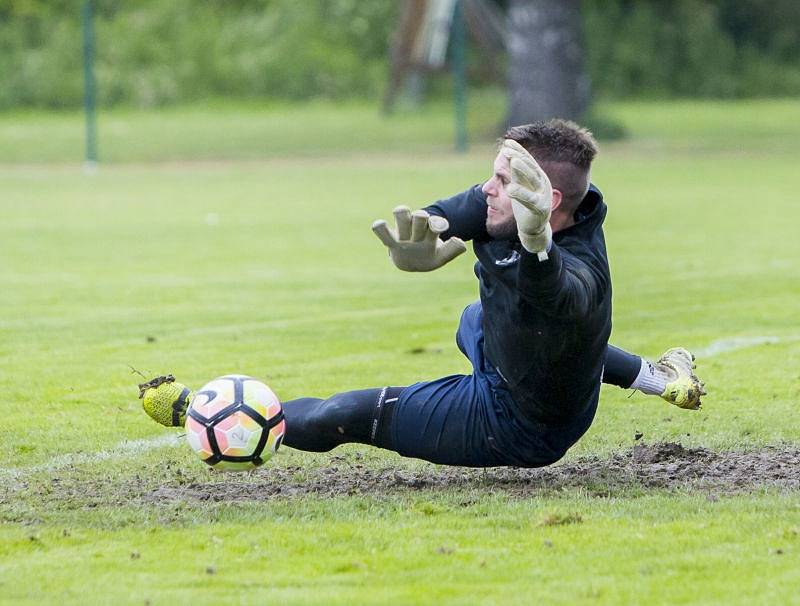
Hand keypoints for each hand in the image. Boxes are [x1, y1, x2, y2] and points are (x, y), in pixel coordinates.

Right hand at [371, 206, 465, 271]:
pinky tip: (380, 225)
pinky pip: (381, 230)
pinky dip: (380, 227)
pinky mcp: (390, 241)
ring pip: (401, 213)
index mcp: (431, 230)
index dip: (438, 224)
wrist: (413, 263)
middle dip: (421, 219)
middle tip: (419, 233)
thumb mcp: (441, 256)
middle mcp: (417, 227)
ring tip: (402, 232)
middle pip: (419, 215)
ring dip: (402, 218)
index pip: (436, 222)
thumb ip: (452, 250)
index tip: (440, 231)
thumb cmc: (428, 256)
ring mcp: (403, 232)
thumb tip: (461, 243)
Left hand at [501, 139, 552, 259]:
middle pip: (531, 167)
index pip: (528, 161)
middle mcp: (543, 184)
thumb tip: (507, 154)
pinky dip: (521, 194)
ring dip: (523, 170)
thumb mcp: (519, 186)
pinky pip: (530, 200)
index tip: (507, 142)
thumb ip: (516, 173)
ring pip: (533, 181)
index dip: (518, 151)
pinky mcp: (540, 209)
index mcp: (538, 177)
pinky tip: (510, 189)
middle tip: (508, 150)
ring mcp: (543, 195)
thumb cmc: (525, 205)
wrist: (533, 227)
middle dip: (520, 157)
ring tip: (513, 162)